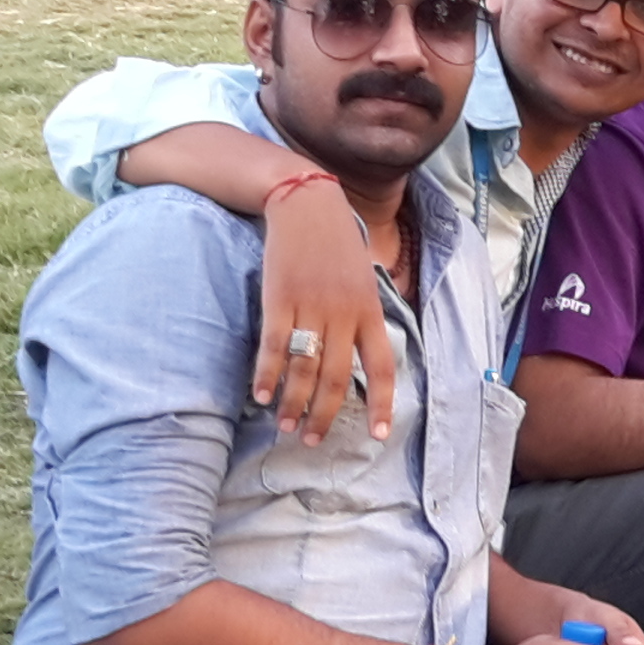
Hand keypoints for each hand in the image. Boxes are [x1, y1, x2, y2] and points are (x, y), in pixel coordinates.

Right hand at [255, 179, 391, 444]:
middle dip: (325, 415)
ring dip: (293, 403)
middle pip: (338, 378)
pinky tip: (260, 396)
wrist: (307, 204)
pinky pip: (274, 345)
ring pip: (305, 368)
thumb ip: (364, 318)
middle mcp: (344, 315)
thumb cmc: (337, 245)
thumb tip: (363, 358)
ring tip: (284, 426)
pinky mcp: (279, 298)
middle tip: (311, 440)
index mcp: (370, 312)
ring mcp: (311, 307)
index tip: (378, 435)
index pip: (382, 368)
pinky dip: (267, 374)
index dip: (382, 404)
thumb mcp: (364, 281)